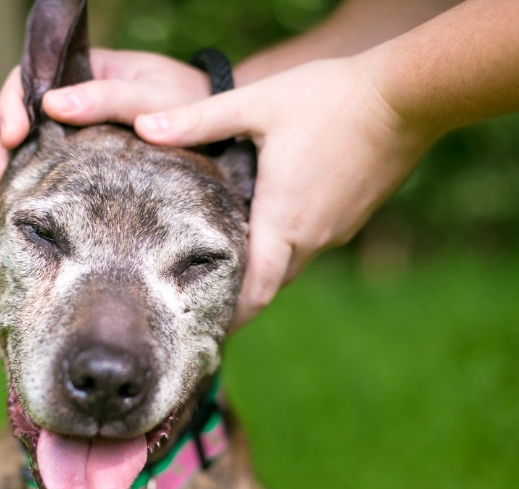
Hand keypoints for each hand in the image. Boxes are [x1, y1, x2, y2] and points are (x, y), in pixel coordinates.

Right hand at [0, 49, 211, 214]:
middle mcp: (68, 104)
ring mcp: (71, 137)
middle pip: (15, 120)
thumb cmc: (187, 103)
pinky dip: (24, 192)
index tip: (13, 136)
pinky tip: (14, 214)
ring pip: (22, 152)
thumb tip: (52, 104)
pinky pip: (41, 175)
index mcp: (80, 73)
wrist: (218, 132)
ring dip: (3, 176)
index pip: (26, 79)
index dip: (9, 106)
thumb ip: (106, 98)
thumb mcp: (150, 96)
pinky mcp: (78, 166)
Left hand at [133, 57, 436, 329]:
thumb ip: (199, 120)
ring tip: (232, 262)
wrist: (408, 95)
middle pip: (271, 282)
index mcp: (284, 220)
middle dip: (242, 296)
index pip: (256, 290)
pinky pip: (314, 242)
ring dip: (265, 267)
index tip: (205, 330)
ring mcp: (338, 228)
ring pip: (292, 262)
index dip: (231, 316)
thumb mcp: (257, 105)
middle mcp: (313, 236)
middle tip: (206, 297)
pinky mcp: (354, 215)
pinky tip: (273, 221)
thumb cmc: (331, 98)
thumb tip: (144, 126)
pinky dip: (289, 244)